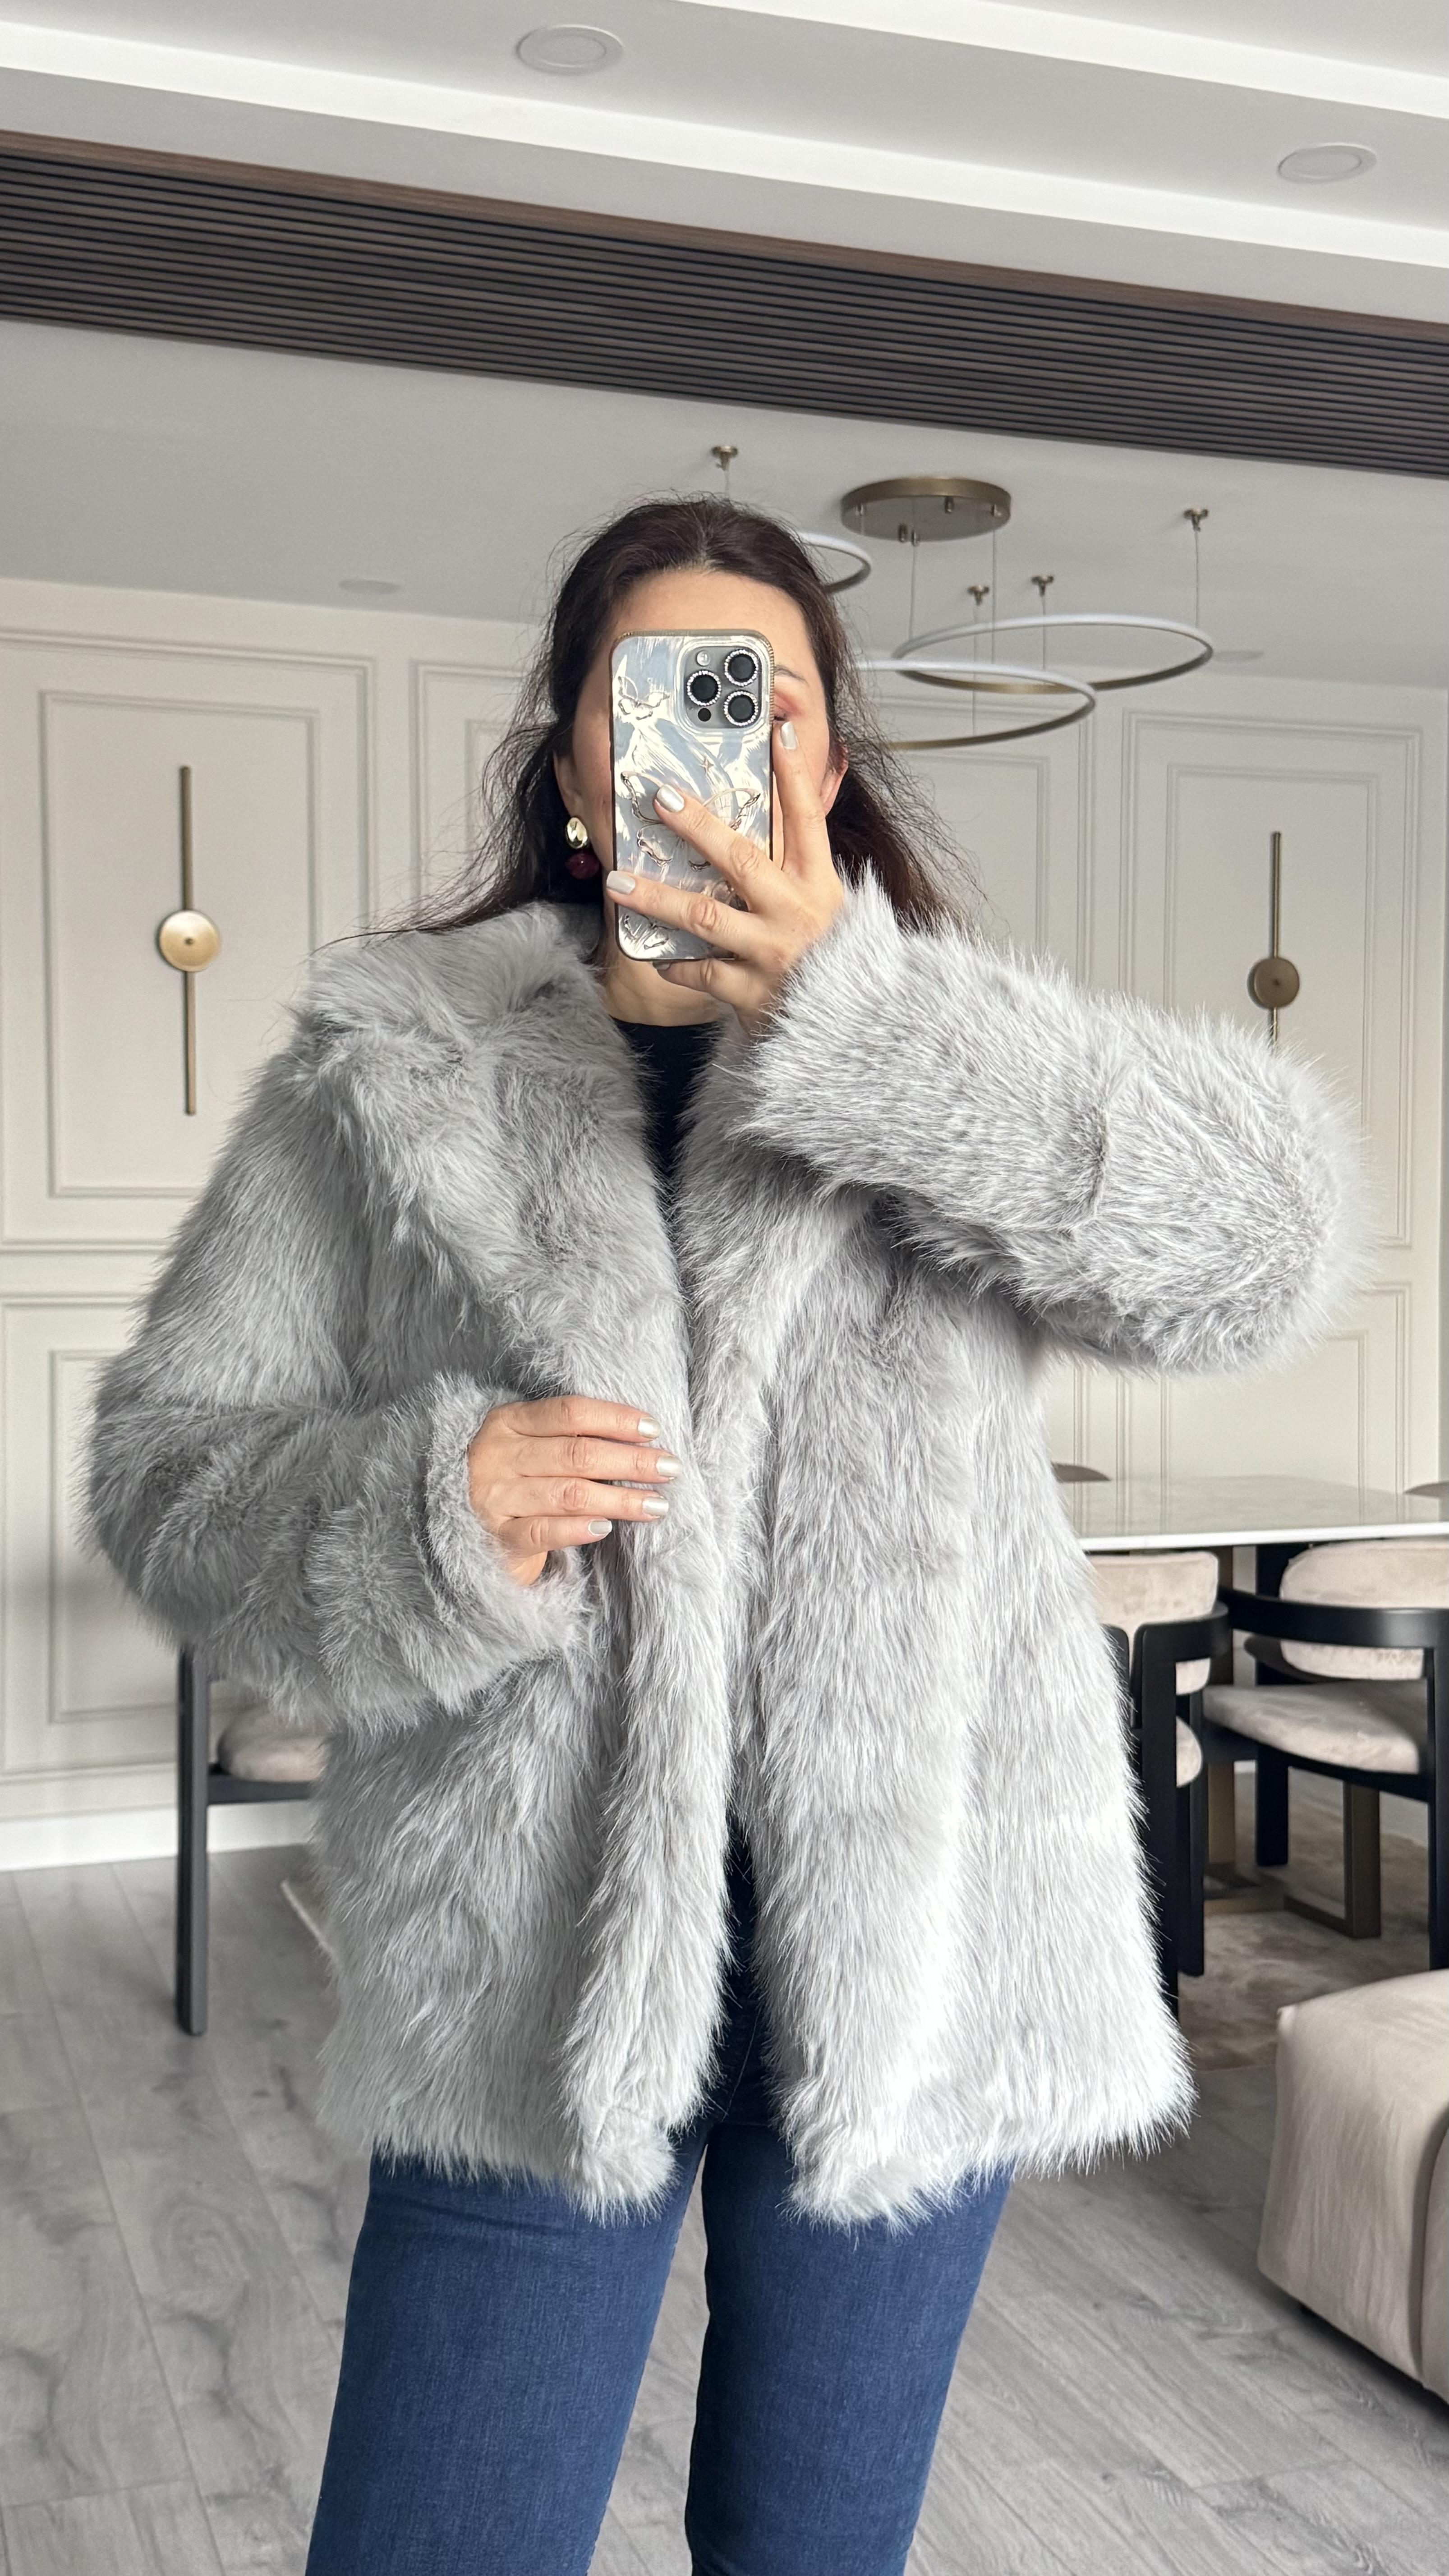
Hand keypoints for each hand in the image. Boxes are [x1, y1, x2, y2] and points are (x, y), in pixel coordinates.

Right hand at [467, 1396, 679, 1587]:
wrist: (462, 1525)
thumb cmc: (516, 1479)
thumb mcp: (532, 1445)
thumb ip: (571, 1436)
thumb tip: (642, 1440)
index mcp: (508, 1421)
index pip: (570, 1412)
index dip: (615, 1419)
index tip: (654, 1430)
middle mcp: (497, 1455)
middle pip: (576, 1453)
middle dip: (630, 1462)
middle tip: (670, 1469)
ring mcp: (494, 1497)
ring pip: (567, 1493)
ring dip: (619, 1500)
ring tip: (656, 1505)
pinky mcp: (497, 1537)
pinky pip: (542, 1532)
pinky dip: (577, 1529)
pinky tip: (606, 1527)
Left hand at [605, 716, 845, 1033]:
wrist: (854, 1032)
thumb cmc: (835, 963)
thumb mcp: (829, 909)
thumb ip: (801, 870)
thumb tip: (784, 821)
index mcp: (820, 885)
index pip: (807, 818)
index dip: (795, 773)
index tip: (778, 731)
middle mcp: (796, 912)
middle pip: (740, 858)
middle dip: (696, 824)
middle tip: (658, 797)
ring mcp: (772, 952)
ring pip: (703, 915)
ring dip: (655, 897)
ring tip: (617, 882)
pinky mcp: (751, 991)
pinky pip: (700, 971)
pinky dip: (675, 962)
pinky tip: (657, 955)